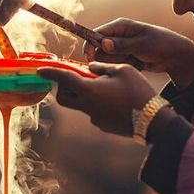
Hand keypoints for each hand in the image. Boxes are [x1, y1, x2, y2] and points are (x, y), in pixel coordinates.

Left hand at [37, 62, 156, 136]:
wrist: (152, 121)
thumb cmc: (138, 91)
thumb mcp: (123, 70)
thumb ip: (102, 67)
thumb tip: (91, 69)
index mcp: (89, 90)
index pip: (63, 79)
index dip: (50, 73)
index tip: (40, 70)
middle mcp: (87, 106)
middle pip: (64, 97)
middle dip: (64, 87)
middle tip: (76, 77)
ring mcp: (94, 118)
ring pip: (80, 104)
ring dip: (84, 94)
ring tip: (105, 85)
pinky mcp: (103, 126)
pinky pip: (94, 111)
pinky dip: (97, 103)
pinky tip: (115, 99)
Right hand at [84, 18, 193, 89]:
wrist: (175, 55)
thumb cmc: (160, 44)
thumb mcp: (142, 44)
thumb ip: (122, 45)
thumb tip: (103, 44)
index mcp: (120, 26)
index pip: (97, 34)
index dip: (91, 45)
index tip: (89, 58)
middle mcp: (118, 35)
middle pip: (101, 49)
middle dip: (112, 58)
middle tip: (129, 57)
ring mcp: (122, 46)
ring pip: (109, 59)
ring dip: (121, 63)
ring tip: (137, 59)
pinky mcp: (126, 56)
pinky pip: (118, 65)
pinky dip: (127, 66)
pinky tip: (140, 63)